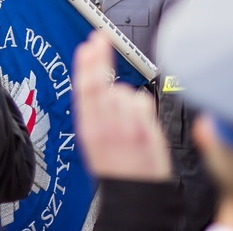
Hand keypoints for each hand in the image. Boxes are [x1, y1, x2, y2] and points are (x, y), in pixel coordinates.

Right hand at [73, 32, 170, 181]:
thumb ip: (94, 113)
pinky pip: (143, 102)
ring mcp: (129, 128)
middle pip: (103, 83)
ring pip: (125, 92)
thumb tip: (97, 83)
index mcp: (89, 130)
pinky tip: (137, 120)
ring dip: (124, 96)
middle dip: (101, 58)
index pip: (85, 89)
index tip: (89, 45)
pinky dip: (140, 106)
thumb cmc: (114, 167)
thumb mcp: (93, 141)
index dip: (87, 64)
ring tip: (123, 116)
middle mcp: (107, 127)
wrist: (135, 194)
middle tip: (101, 39)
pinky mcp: (148, 132)